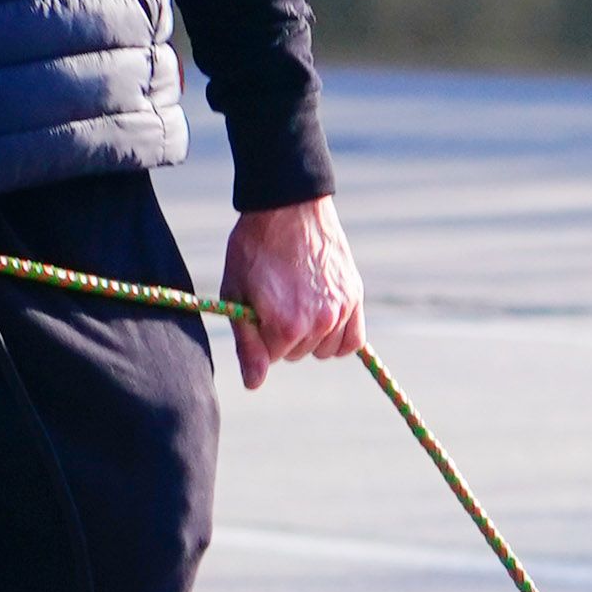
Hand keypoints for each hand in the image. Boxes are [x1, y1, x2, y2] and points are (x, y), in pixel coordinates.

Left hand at [219, 195, 364, 388]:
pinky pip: (353, 341)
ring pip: (323, 350)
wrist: (287, 207)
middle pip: (296, 354)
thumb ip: (246, 343)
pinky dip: (338, 338)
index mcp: (286, 326)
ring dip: (310, 337)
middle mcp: (319, 323)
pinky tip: (324, 322)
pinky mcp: (355, 297)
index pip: (270, 359)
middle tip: (275, 300)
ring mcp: (341, 310)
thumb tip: (254, 384)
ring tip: (298, 303)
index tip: (255, 311)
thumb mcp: (236, 294)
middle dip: (281, 336)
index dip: (258, 337)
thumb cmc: (253, 248)